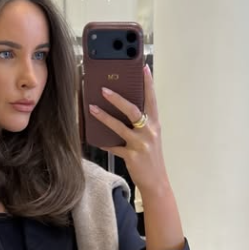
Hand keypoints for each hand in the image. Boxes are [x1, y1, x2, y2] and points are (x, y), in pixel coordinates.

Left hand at [90, 65, 168, 196]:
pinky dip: (104, 142)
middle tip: (104, 89)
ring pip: (119, 127)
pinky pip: (113, 146)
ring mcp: (140, 144)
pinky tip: (95, 138)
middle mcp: (149, 131)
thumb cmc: (151, 157)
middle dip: (117, 98)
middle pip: (132, 110)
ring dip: (104, 116)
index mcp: (154, 124)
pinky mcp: (131, 156)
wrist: (156, 181)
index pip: (152, 99)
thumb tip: (123, 107)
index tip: (143, 68)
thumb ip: (141, 123)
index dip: (148, 83)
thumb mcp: (151, 136)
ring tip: (92, 108)